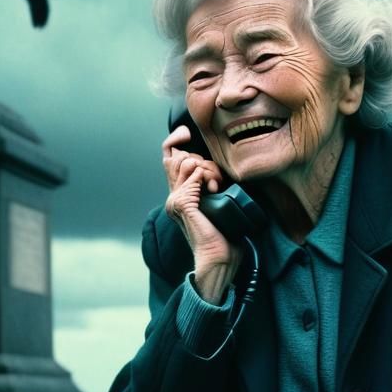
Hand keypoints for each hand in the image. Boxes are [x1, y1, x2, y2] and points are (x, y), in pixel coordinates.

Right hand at [163, 125, 241, 302]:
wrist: (219, 257)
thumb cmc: (224, 233)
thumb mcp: (217, 199)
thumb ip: (209, 181)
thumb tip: (210, 166)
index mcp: (179, 193)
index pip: (168, 155)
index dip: (175, 139)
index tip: (187, 134)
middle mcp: (173, 195)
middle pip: (179, 155)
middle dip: (203, 160)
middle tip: (216, 180)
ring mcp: (174, 200)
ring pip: (189, 163)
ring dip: (208, 169)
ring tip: (217, 187)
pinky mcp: (181, 204)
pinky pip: (193, 173)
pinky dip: (207, 177)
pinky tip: (214, 190)